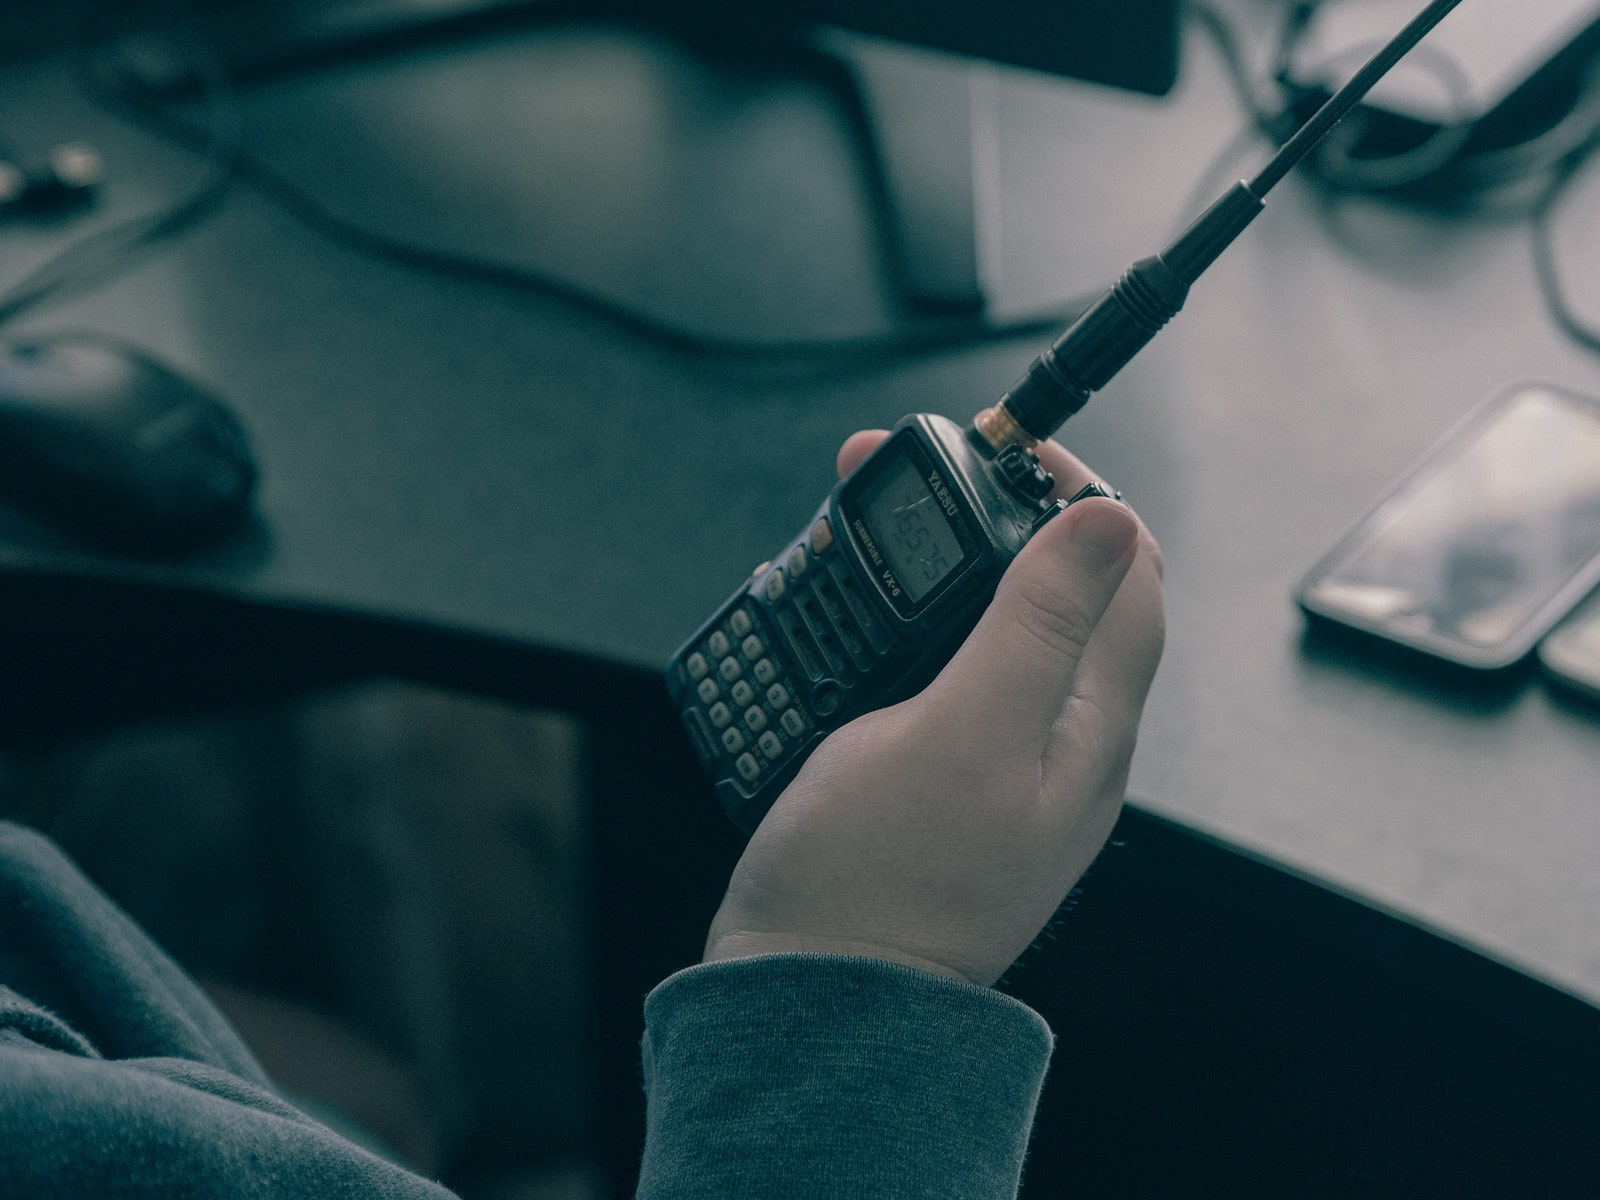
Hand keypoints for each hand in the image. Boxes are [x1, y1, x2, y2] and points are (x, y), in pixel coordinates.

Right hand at [703, 431, 1164, 986]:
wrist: (812, 990)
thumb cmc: (882, 881)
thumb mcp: (964, 733)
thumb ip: (1038, 624)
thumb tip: (1105, 520)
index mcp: (1089, 726)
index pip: (1129, 574)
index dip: (1082, 496)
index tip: (1010, 452)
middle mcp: (1062, 739)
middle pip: (1065, 591)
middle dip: (1003, 516)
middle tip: (919, 476)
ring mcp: (1003, 759)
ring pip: (1000, 625)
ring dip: (949, 561)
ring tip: (873, 525)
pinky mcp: (945, 773)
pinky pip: (951, 670)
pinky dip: (912, 619)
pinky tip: (862, 611)